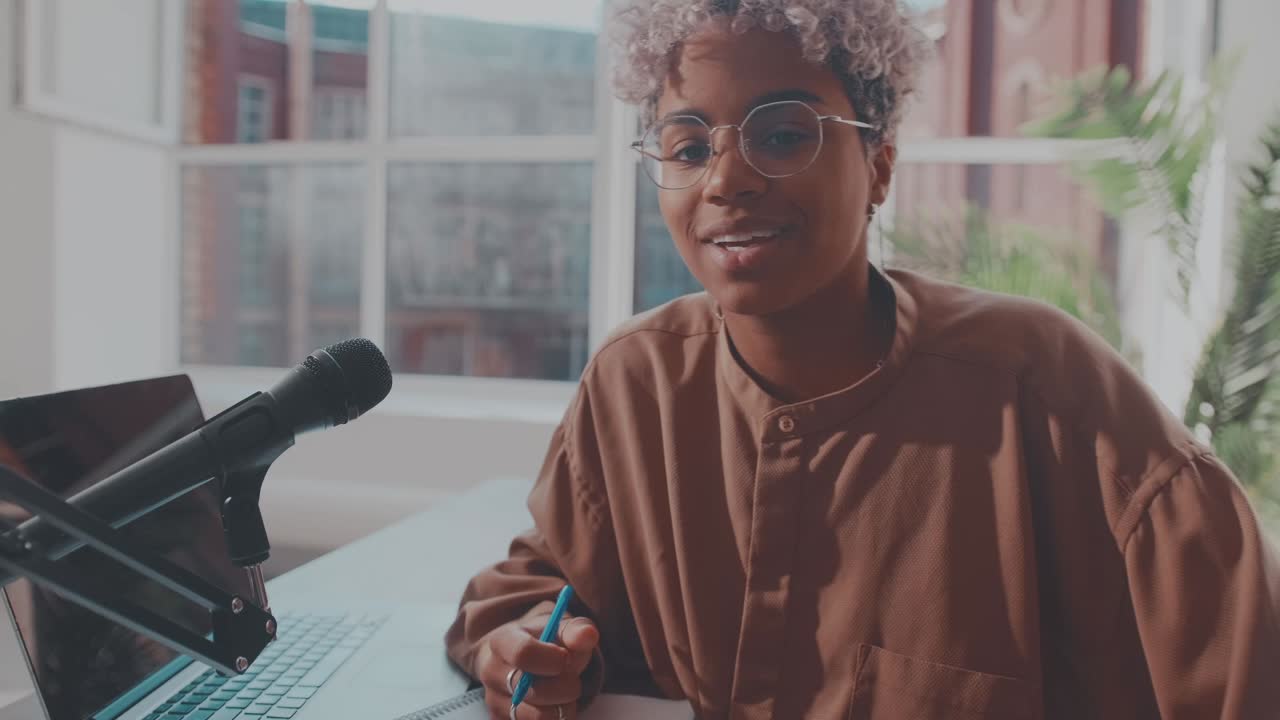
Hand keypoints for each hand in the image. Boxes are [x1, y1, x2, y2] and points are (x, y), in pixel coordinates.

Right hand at [474, 613, 599, 719]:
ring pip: (537, 716)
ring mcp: (494, 700)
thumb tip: (588, 635)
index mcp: (502, 641)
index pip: (523, 653)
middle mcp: (491, 672)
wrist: (526, 659)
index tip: (567, 659)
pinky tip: (556, 705)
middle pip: (531, 689)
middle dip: (565, 686)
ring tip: (566, 693)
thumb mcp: (561, 629)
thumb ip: (576, 631)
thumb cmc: (546, 642)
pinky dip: (557, 719)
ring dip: (563, 707)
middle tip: (574, 678)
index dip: (551, 659)